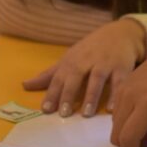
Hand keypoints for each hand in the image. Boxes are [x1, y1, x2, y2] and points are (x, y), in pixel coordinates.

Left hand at [23, 18, 146, 117]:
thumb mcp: (69, 59)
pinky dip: (116, 95)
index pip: (59, 78)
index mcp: (72, 61)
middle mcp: (87, 61)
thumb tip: (24, 85)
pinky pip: (119, 81)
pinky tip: (112, 109)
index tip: (46, 110)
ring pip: (97, 79)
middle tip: (64, 114)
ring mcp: (105, 63)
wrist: (120, 33)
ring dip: (91, 96)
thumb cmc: (91, 49)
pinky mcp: (122, 67)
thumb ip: (49, 75)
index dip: (52, 93)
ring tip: (86, 113)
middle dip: (69, 94)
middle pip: (76, 77)